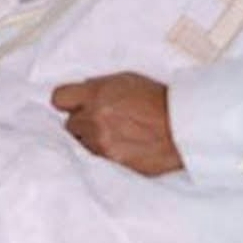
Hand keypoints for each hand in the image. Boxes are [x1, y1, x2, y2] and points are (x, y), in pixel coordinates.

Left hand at [50, 72, 183, 175]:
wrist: (183, 128)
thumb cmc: (158, 100)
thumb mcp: (125, 80)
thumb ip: (97, 87)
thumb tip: (81, 94)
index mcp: (96, 95)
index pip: (58, 99)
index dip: (67, 102)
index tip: (74, 106)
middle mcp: (95, 119)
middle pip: (70, 124)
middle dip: (83, 123)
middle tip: (104, 122)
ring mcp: (103, 143)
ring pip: (82, 143)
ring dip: (93, 139)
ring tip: (116, 135)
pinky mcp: (113, 162)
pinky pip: (97, 158)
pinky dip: (106, 153)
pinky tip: (122, 146)